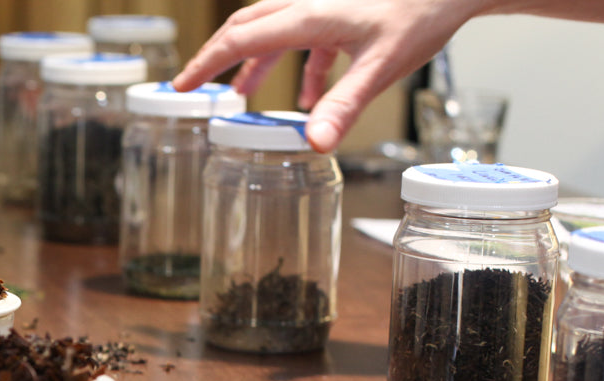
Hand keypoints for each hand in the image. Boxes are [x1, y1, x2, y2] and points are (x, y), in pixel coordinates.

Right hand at [173, 0, 481, 152]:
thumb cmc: (422, 12)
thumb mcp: (381, 67)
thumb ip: (344, 106)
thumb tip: (315, 144)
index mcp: (308, 15)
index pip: (240, 39)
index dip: (207, 64)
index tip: (181, 86)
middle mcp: (308, 5)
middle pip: (246, 28)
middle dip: (218, 60)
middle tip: (193, 86)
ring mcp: (324, 6)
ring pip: (273, 31)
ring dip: (255, 63)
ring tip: (241, 96)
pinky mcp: (343, 12)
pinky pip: (306, 38)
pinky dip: (298, 67)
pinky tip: (310, 98)